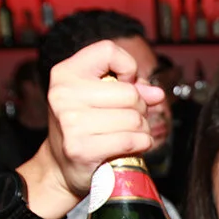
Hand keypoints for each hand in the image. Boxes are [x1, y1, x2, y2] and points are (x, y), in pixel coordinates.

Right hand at [44, 39, 166, 196]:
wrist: (61, 167)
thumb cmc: (83, 128)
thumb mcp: (99, 99)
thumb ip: (130, 88)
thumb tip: (157, 93)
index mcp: (66, 73)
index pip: (108, 51)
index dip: (127, 68)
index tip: (125, 84)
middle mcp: (64, 94)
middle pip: (130, 93)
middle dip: (140, 108)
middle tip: (129, 118)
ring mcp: (70, 122)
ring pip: (134, 118)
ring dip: (142, 129)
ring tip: (129, 134)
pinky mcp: (81, 148)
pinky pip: (130, 140)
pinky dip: (140, 144)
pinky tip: (132, 146)